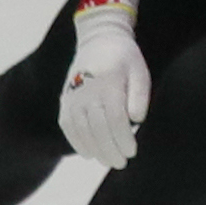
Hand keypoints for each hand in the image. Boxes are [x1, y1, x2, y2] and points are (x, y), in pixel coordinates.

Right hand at [58, 10, 150, 167]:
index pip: (116, 120)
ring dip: (95, 151)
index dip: (124, 139)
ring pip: (82, 132)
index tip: (132, 152)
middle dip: (111, 150)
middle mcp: (87, 92)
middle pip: (98, 130)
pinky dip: (78, 143)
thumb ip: (140, 95)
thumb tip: (136, 119)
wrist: (98, 41)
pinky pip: (69, 128)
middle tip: (121, 163)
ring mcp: (73, 98)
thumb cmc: (124, 59)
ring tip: (108, 161)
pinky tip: (89, 154)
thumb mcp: (139, 71)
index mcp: (108, 84)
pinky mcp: (65, 102)